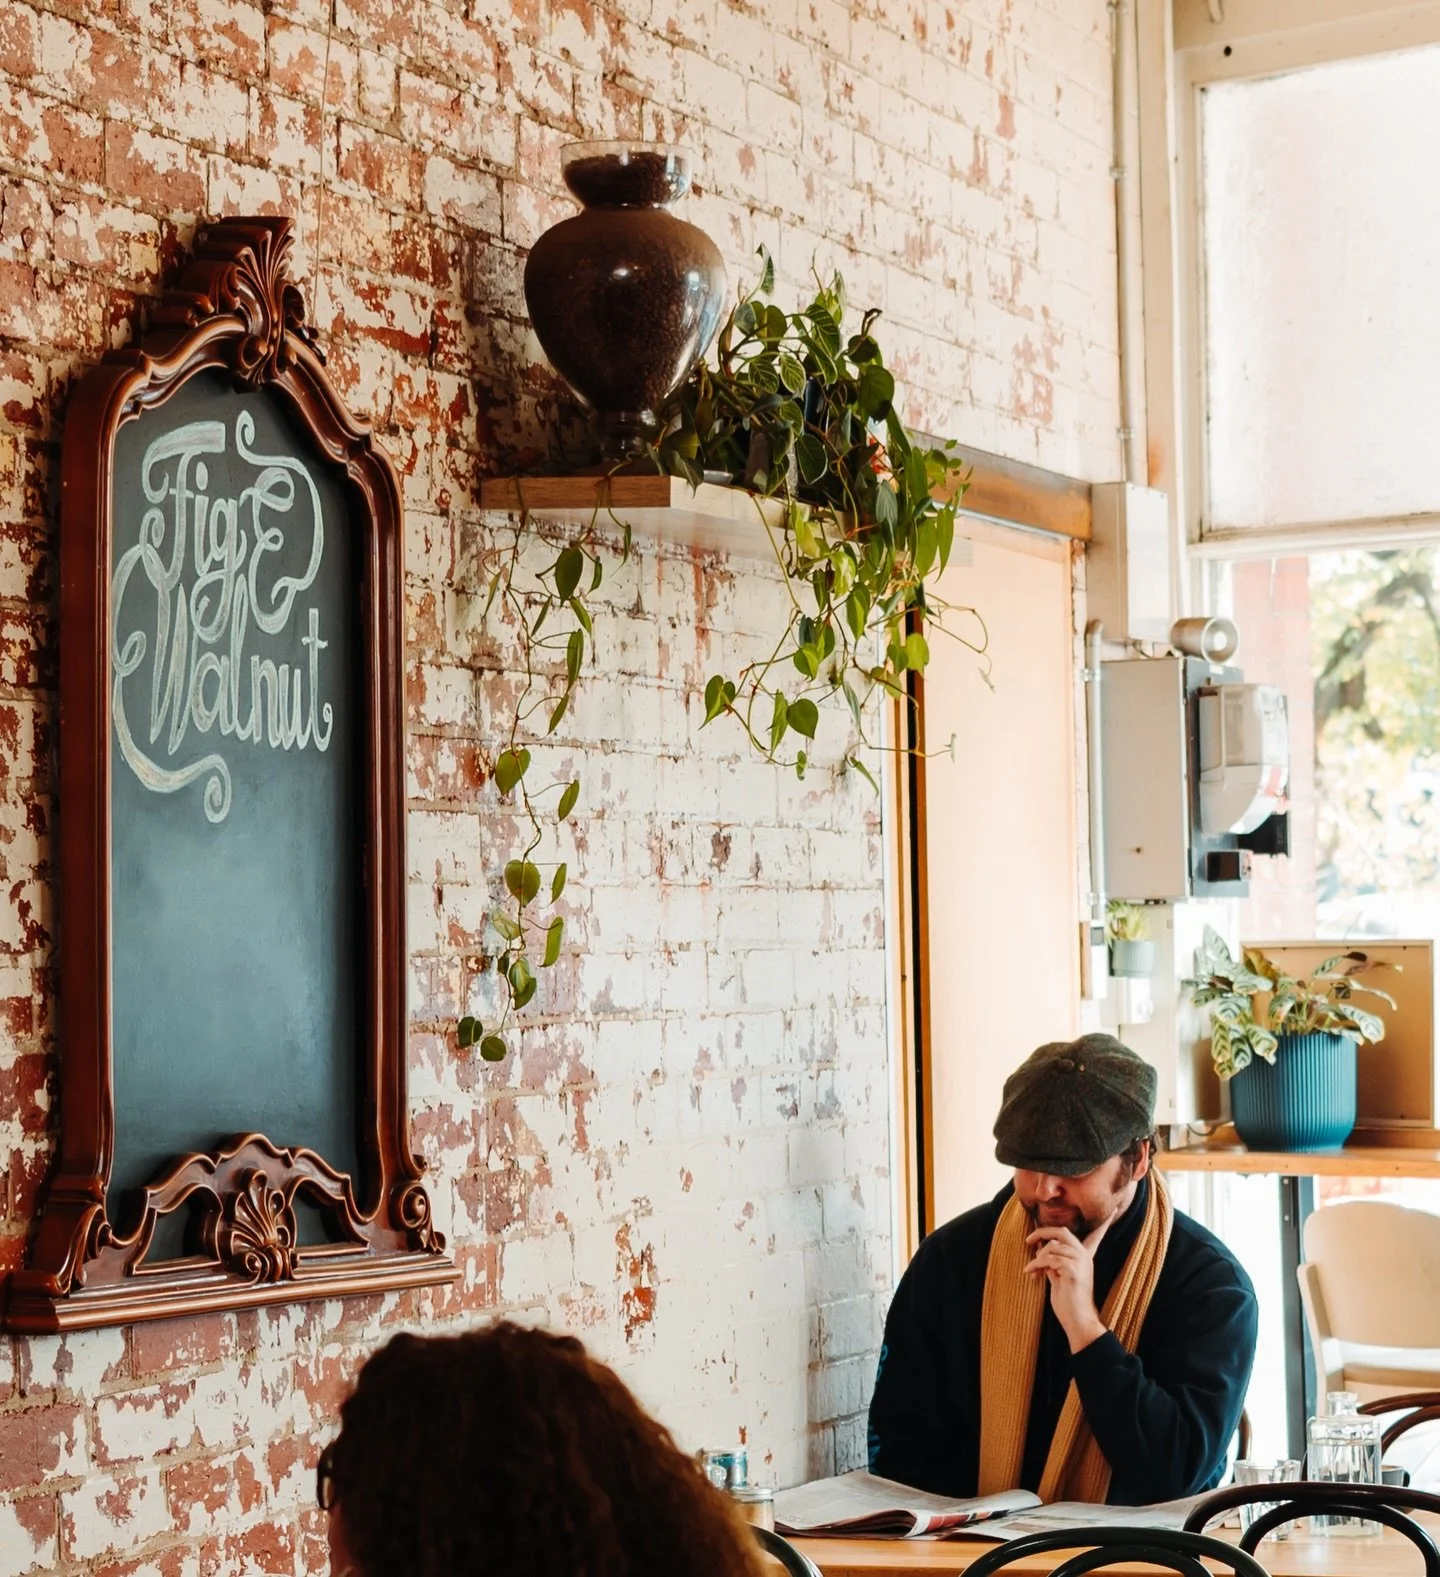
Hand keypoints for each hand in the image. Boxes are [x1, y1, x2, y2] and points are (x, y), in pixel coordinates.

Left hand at [1023, 1214, 1114, 1351]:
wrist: (1078, 1321)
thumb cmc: (1068, 1302)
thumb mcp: (1060, 1277)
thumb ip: (1054, 1261)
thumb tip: (1041, 1247)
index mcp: (1085, 1257)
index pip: (1096, 1235)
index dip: (1105, 1223)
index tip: (1116, 1210)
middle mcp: (1085, 1257)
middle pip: (1063, 1231)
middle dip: (1042, 1232)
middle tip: (1028, 1241)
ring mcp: (1081, 1262)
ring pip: (1051, 1246)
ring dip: (1036, 1258)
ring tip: (1031, 1270)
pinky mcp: (1073, 1270)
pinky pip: (1048, 1259)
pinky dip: (1036, 1265)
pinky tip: (1031, 1274)